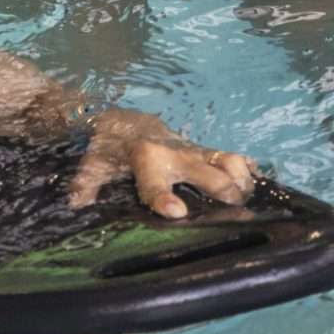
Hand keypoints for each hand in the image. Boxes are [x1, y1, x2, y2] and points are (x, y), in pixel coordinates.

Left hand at [69, 109, 257, 219]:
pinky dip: (248, 168)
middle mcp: (175, 153)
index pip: (155, 182)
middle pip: (207, 172)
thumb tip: (73, 206)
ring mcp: (193, 151)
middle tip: (235, 212)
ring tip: (249, 200)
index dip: (165, 197)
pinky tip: (260, 183)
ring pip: (226, 160)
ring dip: (240, 179)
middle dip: (223, 190)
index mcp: (145, 160)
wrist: (123, 120)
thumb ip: (85, 185)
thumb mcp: (92, 166)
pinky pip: (231, 156)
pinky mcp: (203, 151)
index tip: (178, 213)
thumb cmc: (107, 149)